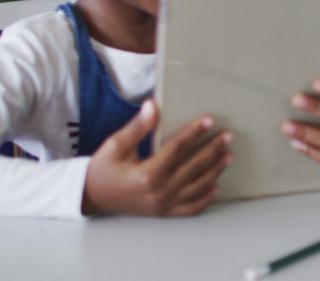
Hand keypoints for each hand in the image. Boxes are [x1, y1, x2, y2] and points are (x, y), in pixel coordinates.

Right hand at [82, 100, 231, 216]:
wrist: (90, 196)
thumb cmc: (103, 169)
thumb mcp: (115, 145)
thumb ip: (137, 127)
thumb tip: (153, 106)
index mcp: (147, 173)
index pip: (177, 148)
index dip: (195, 132)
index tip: (209, 120)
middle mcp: (159, 191)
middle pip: (193, 167)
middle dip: (213, 150)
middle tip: (228, 136)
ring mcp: (163, 204)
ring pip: (196, 187)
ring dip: (215, 171)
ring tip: (228, 156)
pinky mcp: (163, 212)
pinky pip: (190, 208)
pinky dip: (204, 199)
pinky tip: (216, 188)